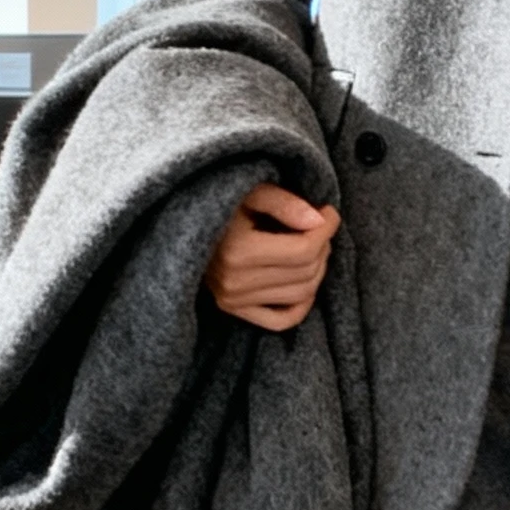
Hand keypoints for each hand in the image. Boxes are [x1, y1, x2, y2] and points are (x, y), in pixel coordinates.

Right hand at [204, 183, 340, 330]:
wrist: (180, 221)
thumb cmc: (218, 200)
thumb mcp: (249, 189)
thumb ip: (284, 202)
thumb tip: (318, 222)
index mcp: (236, 251)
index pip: (304, 250)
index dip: (327, 230)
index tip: (329, 212)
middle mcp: (233, 282)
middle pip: (306, 272)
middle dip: (322, 246)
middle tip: (318, 226)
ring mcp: (232, 300)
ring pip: (301, 294)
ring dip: (317, 269)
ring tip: (311, 245)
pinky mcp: (232, 309)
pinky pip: (281, 320)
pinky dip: (301, 305)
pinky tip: (305, 283)